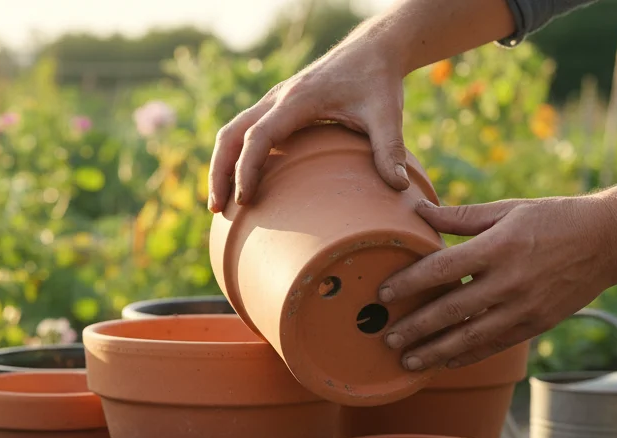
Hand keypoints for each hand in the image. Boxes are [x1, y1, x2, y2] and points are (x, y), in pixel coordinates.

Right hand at [205, 0, 520, 212]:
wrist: (372, 49)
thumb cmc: (378, 80)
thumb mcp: (388, 113)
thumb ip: (391, 149)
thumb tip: (398, 188)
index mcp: (298, 99)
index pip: (259, 136)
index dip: (247, 169)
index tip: (245, 200)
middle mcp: (278, 98)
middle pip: (230, 134)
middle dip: (219, 172)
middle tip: (217, 209)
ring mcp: (273, 102)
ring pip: (231, 132)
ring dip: (220, 165)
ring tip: (219, 203)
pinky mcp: (277, 108)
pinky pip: (243, 131)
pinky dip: (233, 157)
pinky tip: (238, 182)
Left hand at [377, 195, 616, 369]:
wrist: (608, 240)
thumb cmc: (553, 218)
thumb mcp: (507, 209)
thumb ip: (461, 216)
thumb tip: (418, 211)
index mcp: (497, 247)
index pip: (442, 269)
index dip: (409, 283)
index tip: (383, 294)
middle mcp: (509, 281)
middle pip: (451, 310)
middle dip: (415, 327)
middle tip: (386, 338)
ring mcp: (524, 306)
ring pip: (470, 336)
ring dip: (435, 352)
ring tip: (408, 361)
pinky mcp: (536, 324)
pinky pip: (495, 345)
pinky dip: (468, 357)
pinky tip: (445, 363)